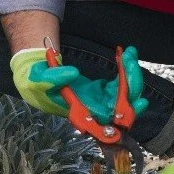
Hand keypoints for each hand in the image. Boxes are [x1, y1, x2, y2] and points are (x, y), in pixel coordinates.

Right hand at [10, 46, 150, 122]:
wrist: (35, 74)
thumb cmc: (35, 82)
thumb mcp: (38, 79)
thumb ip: (54, 77)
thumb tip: (73, 73)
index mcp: (80, 114)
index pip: (107, 120)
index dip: (125, 114)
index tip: (138, 101)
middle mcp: (93, 111)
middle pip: (123, 106)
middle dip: (132, 85)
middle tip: (130, 61)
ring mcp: (99, 100)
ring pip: (126, 93)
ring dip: (131, 74)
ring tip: (129, 53)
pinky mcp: (102, 90)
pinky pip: (121, 83)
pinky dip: (126, 68)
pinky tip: (126, 53)